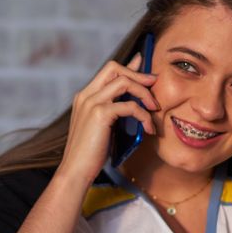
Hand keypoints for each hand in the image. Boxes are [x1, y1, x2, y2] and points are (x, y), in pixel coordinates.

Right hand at [56, 53, 159, 185]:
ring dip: (144, 93)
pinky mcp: (100, 114)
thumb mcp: (102, 127)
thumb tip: (132, 103)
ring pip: (124, 82)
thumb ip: (113, 112)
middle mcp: (86, 95)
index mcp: (84, 96)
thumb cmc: (90, 153)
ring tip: (155, 108)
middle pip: (114, 68)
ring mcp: (91, 102)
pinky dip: (143, 115)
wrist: (76, 171)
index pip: (108, 71)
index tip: (143, 61)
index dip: (128, 65)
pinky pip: (130, 105)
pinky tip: (148, 128)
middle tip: (154, 83)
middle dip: (137, 73)